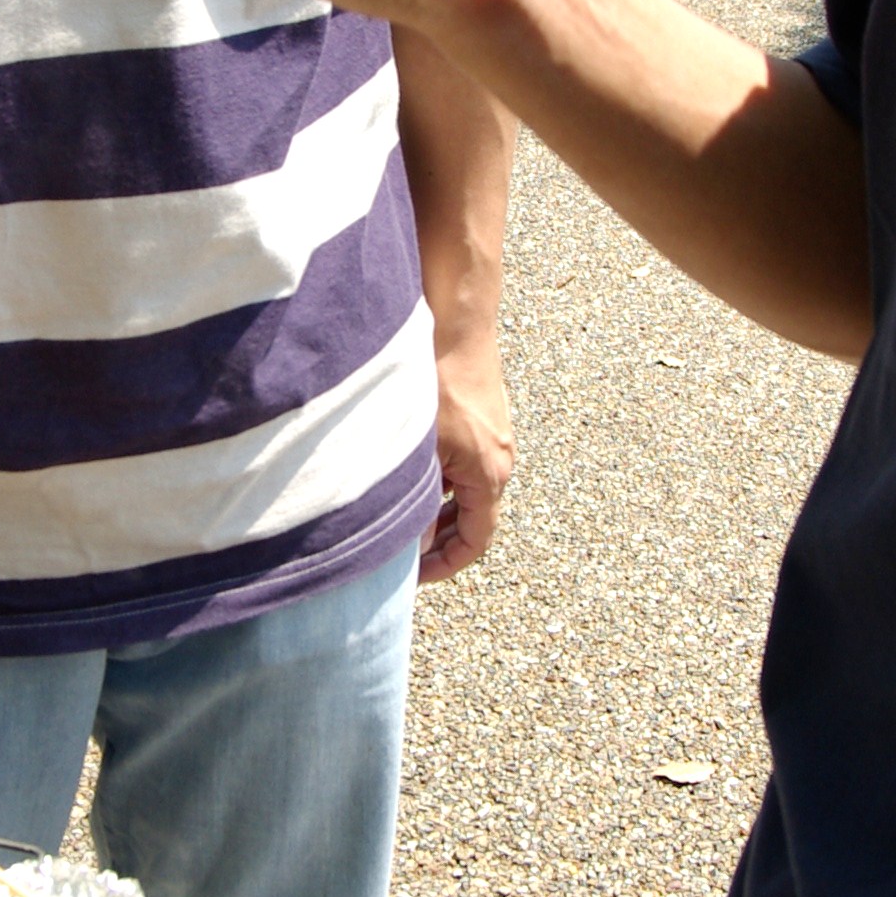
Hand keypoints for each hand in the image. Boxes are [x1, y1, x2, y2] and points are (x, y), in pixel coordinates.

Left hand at [422, 331, 514, 579]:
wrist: (457, 320)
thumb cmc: (439, 380)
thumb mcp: (421, 450)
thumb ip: (414, 500)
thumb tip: (408, 541)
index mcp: (490, 475)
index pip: (476, 540)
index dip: (445, 564)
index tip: (415, 576)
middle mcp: (499, 460)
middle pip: (470, 517)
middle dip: (436, 538)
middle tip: (399, 550)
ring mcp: (492, 438)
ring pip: (462, 489)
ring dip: (433, 507)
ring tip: (396, 515)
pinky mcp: (480, 418)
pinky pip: (461, 462)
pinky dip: (436, 478)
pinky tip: (404, 471)